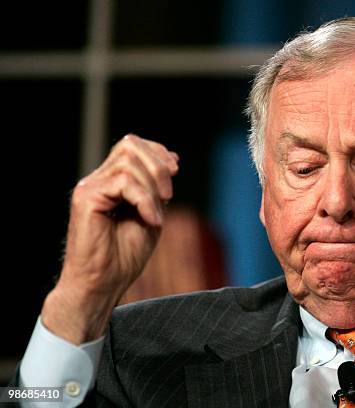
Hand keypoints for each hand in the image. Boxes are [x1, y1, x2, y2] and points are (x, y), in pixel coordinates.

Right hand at [41, 134, 178, 343]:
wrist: (104, 283)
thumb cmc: (125, 255)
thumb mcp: (151, 213)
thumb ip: (157, 189)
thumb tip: (171, 160)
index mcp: (112, 181)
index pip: (133, 145)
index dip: (158, 152)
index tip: (176, 170)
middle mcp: (98, 179)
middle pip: (130, 145)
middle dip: (158, 166)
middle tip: (168, 196)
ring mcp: (90, 186)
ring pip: (129, 162)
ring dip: (153, 188)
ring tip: (156, 214)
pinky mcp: (86, 197)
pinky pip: (124, 183)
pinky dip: (145, 200)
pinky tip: (151, 220)